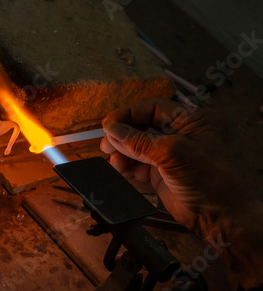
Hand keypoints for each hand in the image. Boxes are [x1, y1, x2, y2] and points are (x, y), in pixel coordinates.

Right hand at [100, 100, 262, 287]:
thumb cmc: (207, 179)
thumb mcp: (171, 153)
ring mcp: (172, 154)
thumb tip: (111, 129)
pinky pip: (139, 164)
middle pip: (143, 127)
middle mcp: (182, 134)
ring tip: (112, 161)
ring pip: (138, 147)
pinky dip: (127, 166)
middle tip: (106, 144)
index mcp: (192, 120)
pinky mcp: (163, 173)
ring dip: (123, 153)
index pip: (154, 109)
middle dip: (123, 135)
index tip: (108, 123)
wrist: (221, 217)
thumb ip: (138, 141)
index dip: (129, 114)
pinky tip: (119, 170)